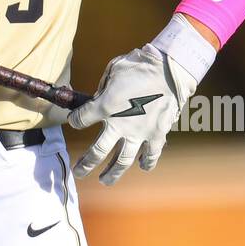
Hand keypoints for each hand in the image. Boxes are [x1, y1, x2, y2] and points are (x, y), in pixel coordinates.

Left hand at [66, 44, 198, 184]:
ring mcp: (139, 132)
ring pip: (123, 161)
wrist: (169, 69)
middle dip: (86, 164)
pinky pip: (151, 154)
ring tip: (104, 180)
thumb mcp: (113, 70)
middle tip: (79, 172)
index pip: (80, 119)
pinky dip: (147, 162)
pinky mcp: (157, 134)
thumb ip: (102, 88)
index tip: (75, 121)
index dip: (75, 121)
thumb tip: (98, 98)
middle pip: (97, 151)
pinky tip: (142, 166)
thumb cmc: (139, 65)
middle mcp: (119, 124)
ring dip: (112, 173)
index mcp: (105, 106)